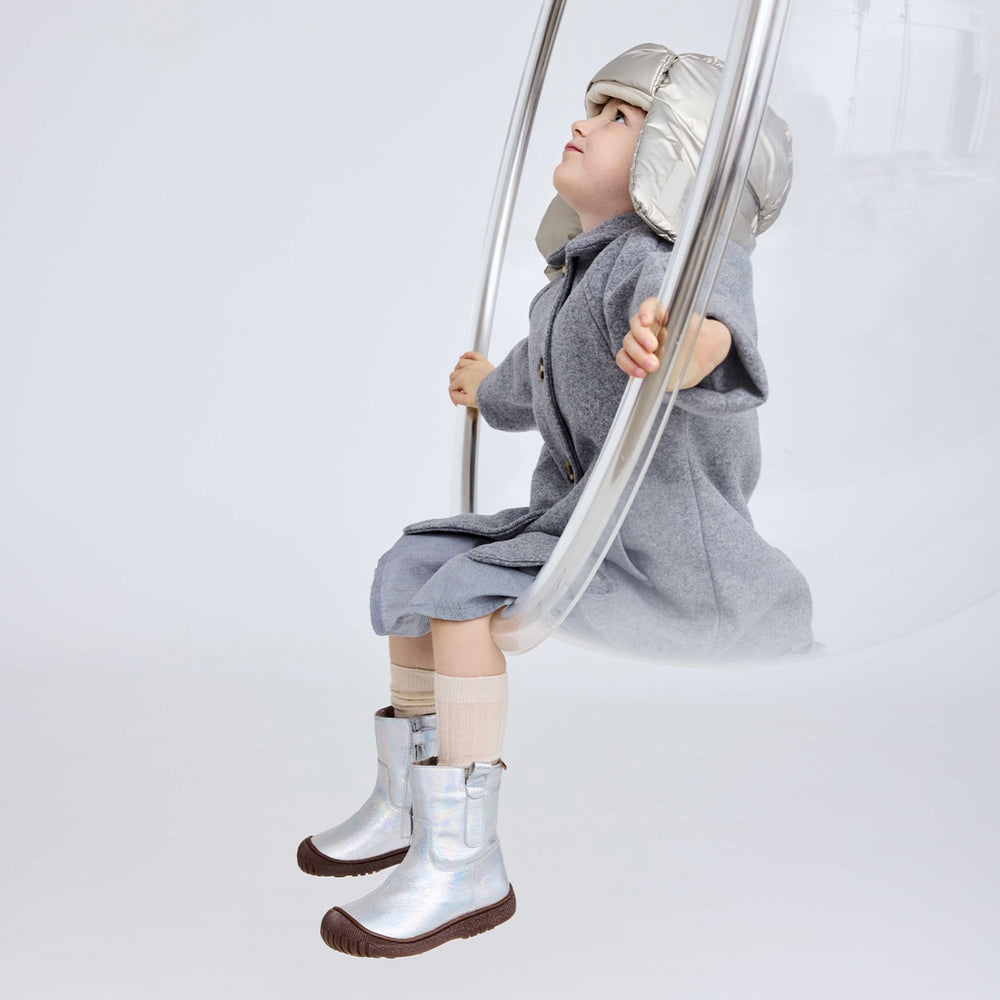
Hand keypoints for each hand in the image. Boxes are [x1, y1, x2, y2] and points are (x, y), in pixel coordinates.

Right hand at [449, 351, 494, 408]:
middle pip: (454, 375)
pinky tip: (462, 357)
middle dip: (453, 384)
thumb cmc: (488, 396)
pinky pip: (472, 354)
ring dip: (456, 369)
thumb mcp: (469, 402)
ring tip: (457, 376)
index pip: (452, 387)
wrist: (502, 391)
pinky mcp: (483, 362)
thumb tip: (453, 394)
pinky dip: (466, 355)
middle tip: (457, 391)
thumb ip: (457, 398)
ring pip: (460, 363)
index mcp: (462, 380)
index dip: (453, 395)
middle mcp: (467, 370)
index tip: (457, 401)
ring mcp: (475, 364)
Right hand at [617, 297, 731, 389]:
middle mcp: (650, 327)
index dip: (646, 311)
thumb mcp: (709, 332)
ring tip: (653, 367)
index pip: (651, 306)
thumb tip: (692, 322)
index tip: (648, 321)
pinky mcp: (637, 360)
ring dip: (637, 355)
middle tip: (654, 348)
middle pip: (635, 326)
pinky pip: (624, 359)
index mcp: (665, 315)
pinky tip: (641, 373)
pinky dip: (629, 366)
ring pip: (628, 343)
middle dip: (642, 337)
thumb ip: (701, 327)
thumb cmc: (704, 342)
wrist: (700, 362)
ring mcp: (641, 344)